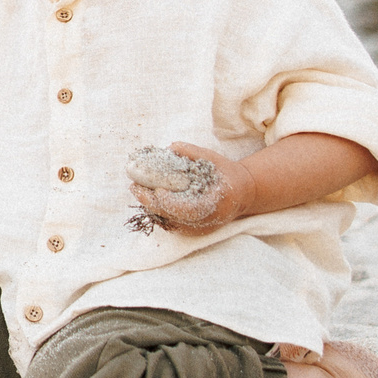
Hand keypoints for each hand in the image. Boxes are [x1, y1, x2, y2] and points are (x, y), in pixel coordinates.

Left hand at [125, 141, 256, 234]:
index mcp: (216, 204)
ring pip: (169, 222)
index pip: (189, 211)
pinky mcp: (192, 230)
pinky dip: (157, 210)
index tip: (158, 191)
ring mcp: (199, 229)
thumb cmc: (227, 174)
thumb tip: (172, 147)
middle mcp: (207, 221)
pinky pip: (170, 222)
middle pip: (174, 218)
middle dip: (151, 203)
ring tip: (137, 189)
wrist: (242, 195)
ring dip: (150, 206)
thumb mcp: (215, 160)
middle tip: (134, 186)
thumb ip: (194, 153)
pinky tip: (146, 196)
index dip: (171, 203)